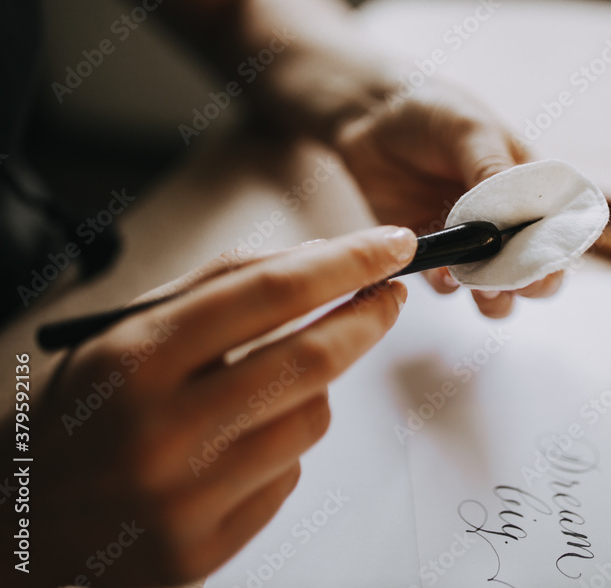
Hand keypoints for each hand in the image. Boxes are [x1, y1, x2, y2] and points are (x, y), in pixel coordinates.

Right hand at [12, 226, 414, 586]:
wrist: (14, 534)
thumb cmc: (75, 422)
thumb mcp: (118, 336)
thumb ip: (212, 289)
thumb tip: (316, 261)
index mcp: (132, 361)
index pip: (271, 292)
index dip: (346, 262)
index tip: (389, 245)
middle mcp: (160, 432)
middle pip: (311, 359)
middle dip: (366, 318)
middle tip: (388, 295)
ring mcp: (186, 499)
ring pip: (312, 421)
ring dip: (317, 388)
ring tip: (276, 382)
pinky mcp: (204, 549)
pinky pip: (288, 476)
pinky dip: (283, 446)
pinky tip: (237, 445)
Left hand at [335, 80, 563, 318]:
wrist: (370, 115)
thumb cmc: (432, 110)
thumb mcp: (469, 129)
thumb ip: (491, 170)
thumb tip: (513, 215)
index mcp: (531, 189)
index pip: (560, 231)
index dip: (559, 254)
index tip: (545, 264)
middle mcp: (506, 222)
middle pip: (535, 271)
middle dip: (530, 284)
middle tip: (514, 284)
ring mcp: (469, 242)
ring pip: (495, 290)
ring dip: (494, 298)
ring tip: (481, 290)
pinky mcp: (432, 253)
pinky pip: (444, 283)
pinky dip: (446, 285)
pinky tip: (439, 271)